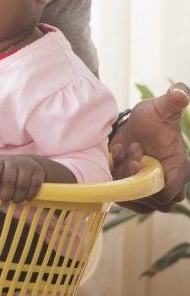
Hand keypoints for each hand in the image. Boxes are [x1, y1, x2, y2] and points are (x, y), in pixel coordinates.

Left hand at [0, 156, 46, 203]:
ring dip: (18, 196)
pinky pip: (34, 185)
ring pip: (22, 184)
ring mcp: (26, 165)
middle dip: (7, 193)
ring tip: (16, 201)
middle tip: (6, 200)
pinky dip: (30, 194)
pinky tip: (26, 199)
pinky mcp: (38, 171)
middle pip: (9, 179)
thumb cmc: (8, 173)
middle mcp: (12, 162)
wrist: (29, 163)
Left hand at [110, 83, 189, 212]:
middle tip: (130, 157)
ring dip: (124, 179)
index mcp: (179, 168)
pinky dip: (114, 178)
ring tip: (122, 153)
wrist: (134, 124)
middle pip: (154, 203)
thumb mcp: (161, 107)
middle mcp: (166, 182)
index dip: (154, 185)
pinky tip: (114, 155)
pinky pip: (121, 195)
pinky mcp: (131, 186)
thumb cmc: (153, 117)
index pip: (171, 194)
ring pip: (136, 201)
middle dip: (137, 182)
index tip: (141, 161)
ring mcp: (148, 186)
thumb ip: (173, 101)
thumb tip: (180, 91)